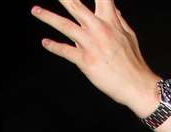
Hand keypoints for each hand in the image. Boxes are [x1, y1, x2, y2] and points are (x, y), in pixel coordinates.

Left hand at [33, 1, 163, 114]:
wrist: (136, 85)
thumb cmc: (133, 62)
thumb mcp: (129, 35)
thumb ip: (118, 20)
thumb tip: (113, 8)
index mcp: (110, 21)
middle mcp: (99, 29)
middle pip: (76, 6)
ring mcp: (90, 44)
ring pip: (65, 26)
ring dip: (48, 17)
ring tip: (35, 10)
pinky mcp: (85, 61)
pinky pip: (65, 51)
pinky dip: (54, 47)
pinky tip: (45, 42)